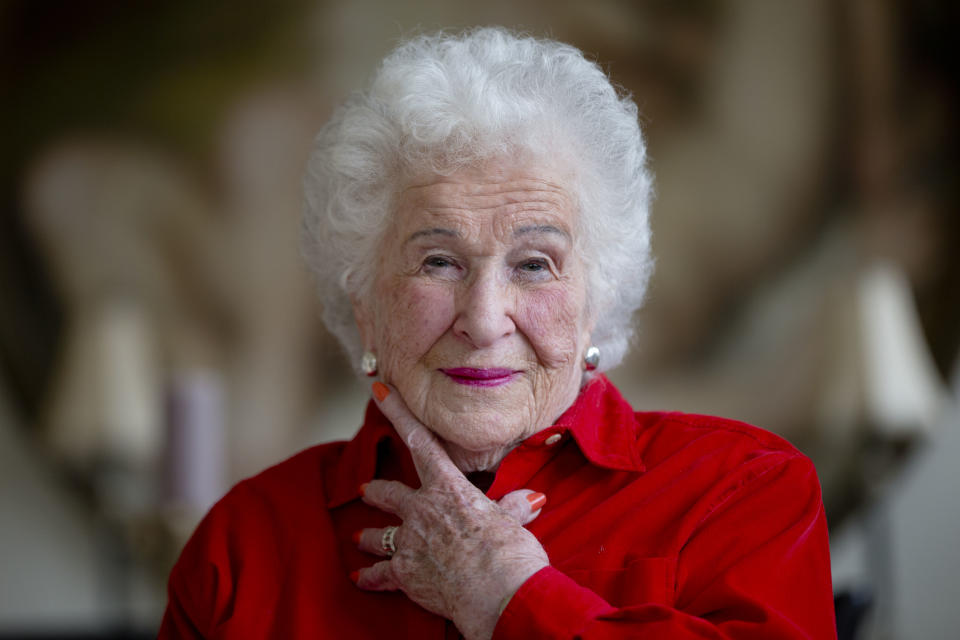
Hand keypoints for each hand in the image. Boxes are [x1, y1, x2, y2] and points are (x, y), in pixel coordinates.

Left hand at [353, 382, 550, 639]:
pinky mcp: (404, 574)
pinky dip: (370, 577)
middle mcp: (422, 510)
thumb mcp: (514, 522)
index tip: (378, 389)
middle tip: (365, 489)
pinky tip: (360, 578)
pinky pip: (380, 574)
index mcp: (449, 489)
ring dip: (368, 536)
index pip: (421, 441)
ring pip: (379, 534)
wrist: (497, 593)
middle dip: (375, 490)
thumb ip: (513, 508)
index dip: (398, 412)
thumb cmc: (511, 552)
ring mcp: (409, 542)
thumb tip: (532, 498)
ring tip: (358, 538)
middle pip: (389, 492)